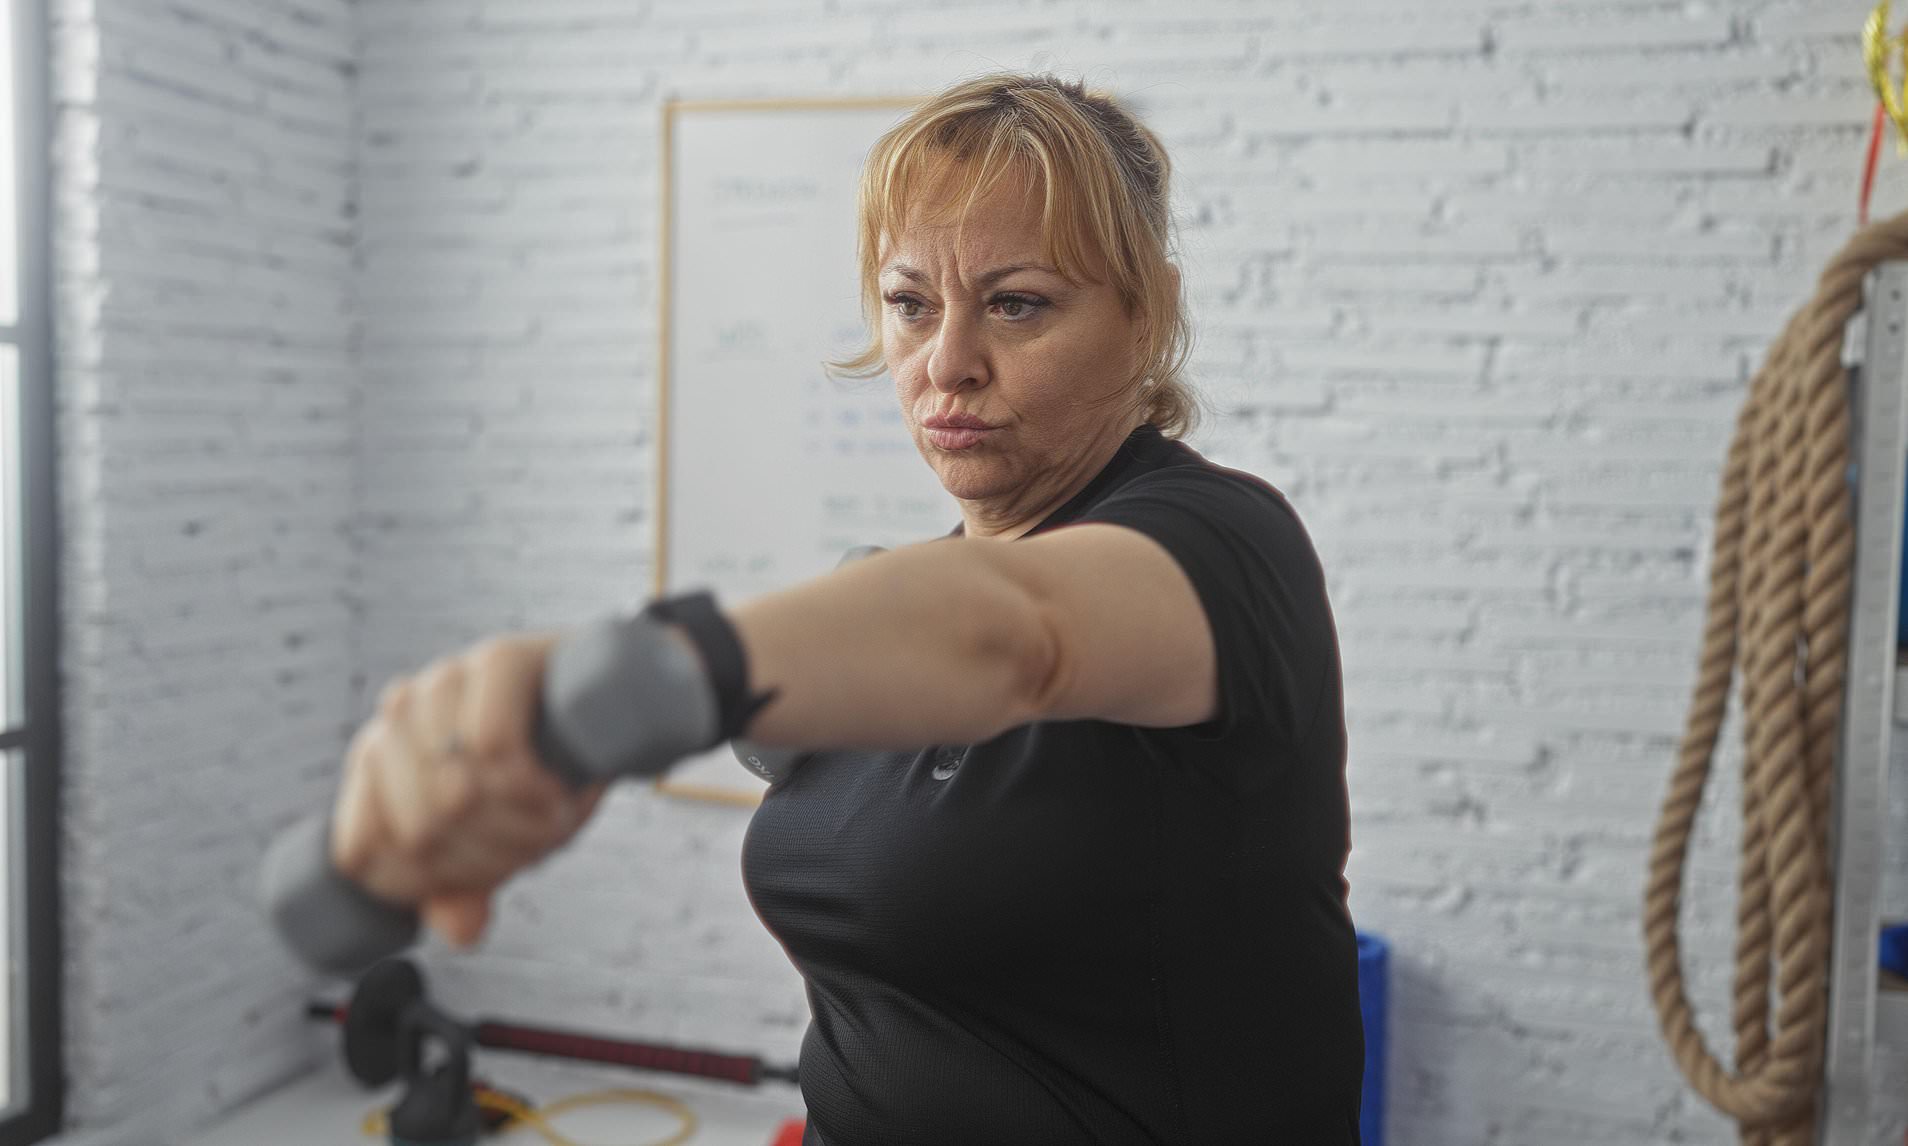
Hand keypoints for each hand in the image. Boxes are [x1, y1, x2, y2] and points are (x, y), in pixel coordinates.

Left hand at [328, 632, 608, 949]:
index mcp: (374, 762)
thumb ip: (464, 887)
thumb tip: (460, 930)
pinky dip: (530, 787)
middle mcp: (397, 716)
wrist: (604, 702)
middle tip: (533, 843)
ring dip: (519, 829)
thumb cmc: (540, 772)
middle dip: (488, 859)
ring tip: (551, 817)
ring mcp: (443, 680)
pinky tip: (555, 793)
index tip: (475, 879)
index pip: (359, 852)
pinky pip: (494, 745)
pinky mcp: (498, 658)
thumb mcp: (498, 841)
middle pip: (417, 831)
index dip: (420, 888)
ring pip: (456, 794)